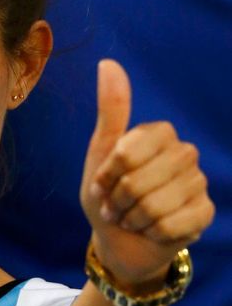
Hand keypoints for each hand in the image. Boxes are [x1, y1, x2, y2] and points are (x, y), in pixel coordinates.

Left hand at [80, 60, 214, 288]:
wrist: (119, 241)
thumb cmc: (107, 196)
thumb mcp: (100, 155)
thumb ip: (110, 111)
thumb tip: (108, 63)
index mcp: (159, 134)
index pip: (126, 152)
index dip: (107, 175)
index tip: (103, 183)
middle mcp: (184, 153)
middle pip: (138, 181)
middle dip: (118, 201)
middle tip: (117, 206)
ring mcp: (198, 182)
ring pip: (155, 206)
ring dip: (132, 219)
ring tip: (131, 218)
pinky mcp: (205, 212)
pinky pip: (172, 225)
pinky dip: (152, 233)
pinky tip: (151, 231)